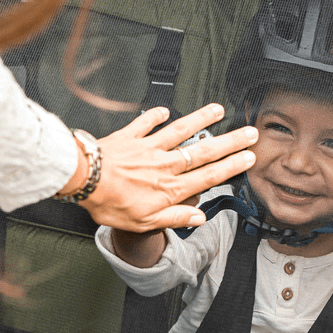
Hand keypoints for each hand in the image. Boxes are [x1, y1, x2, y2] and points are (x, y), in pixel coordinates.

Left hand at [79, 104, 256, 230]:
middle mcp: (164, 164)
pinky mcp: (130, 136)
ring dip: (201, 119)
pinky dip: (157, 115)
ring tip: (218, 110)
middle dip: (229, 141)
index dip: (232, 166)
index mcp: (169, 187)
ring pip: (181, 131)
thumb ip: (173, 218)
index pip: (209, 175)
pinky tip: (166, 110)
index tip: (248, 158)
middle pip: (204, 151)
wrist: (84, 179)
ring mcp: (148, 147)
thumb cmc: (109, 203)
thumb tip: (198, 218)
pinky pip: (146, 123)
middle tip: (249, 133)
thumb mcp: (144, 222)